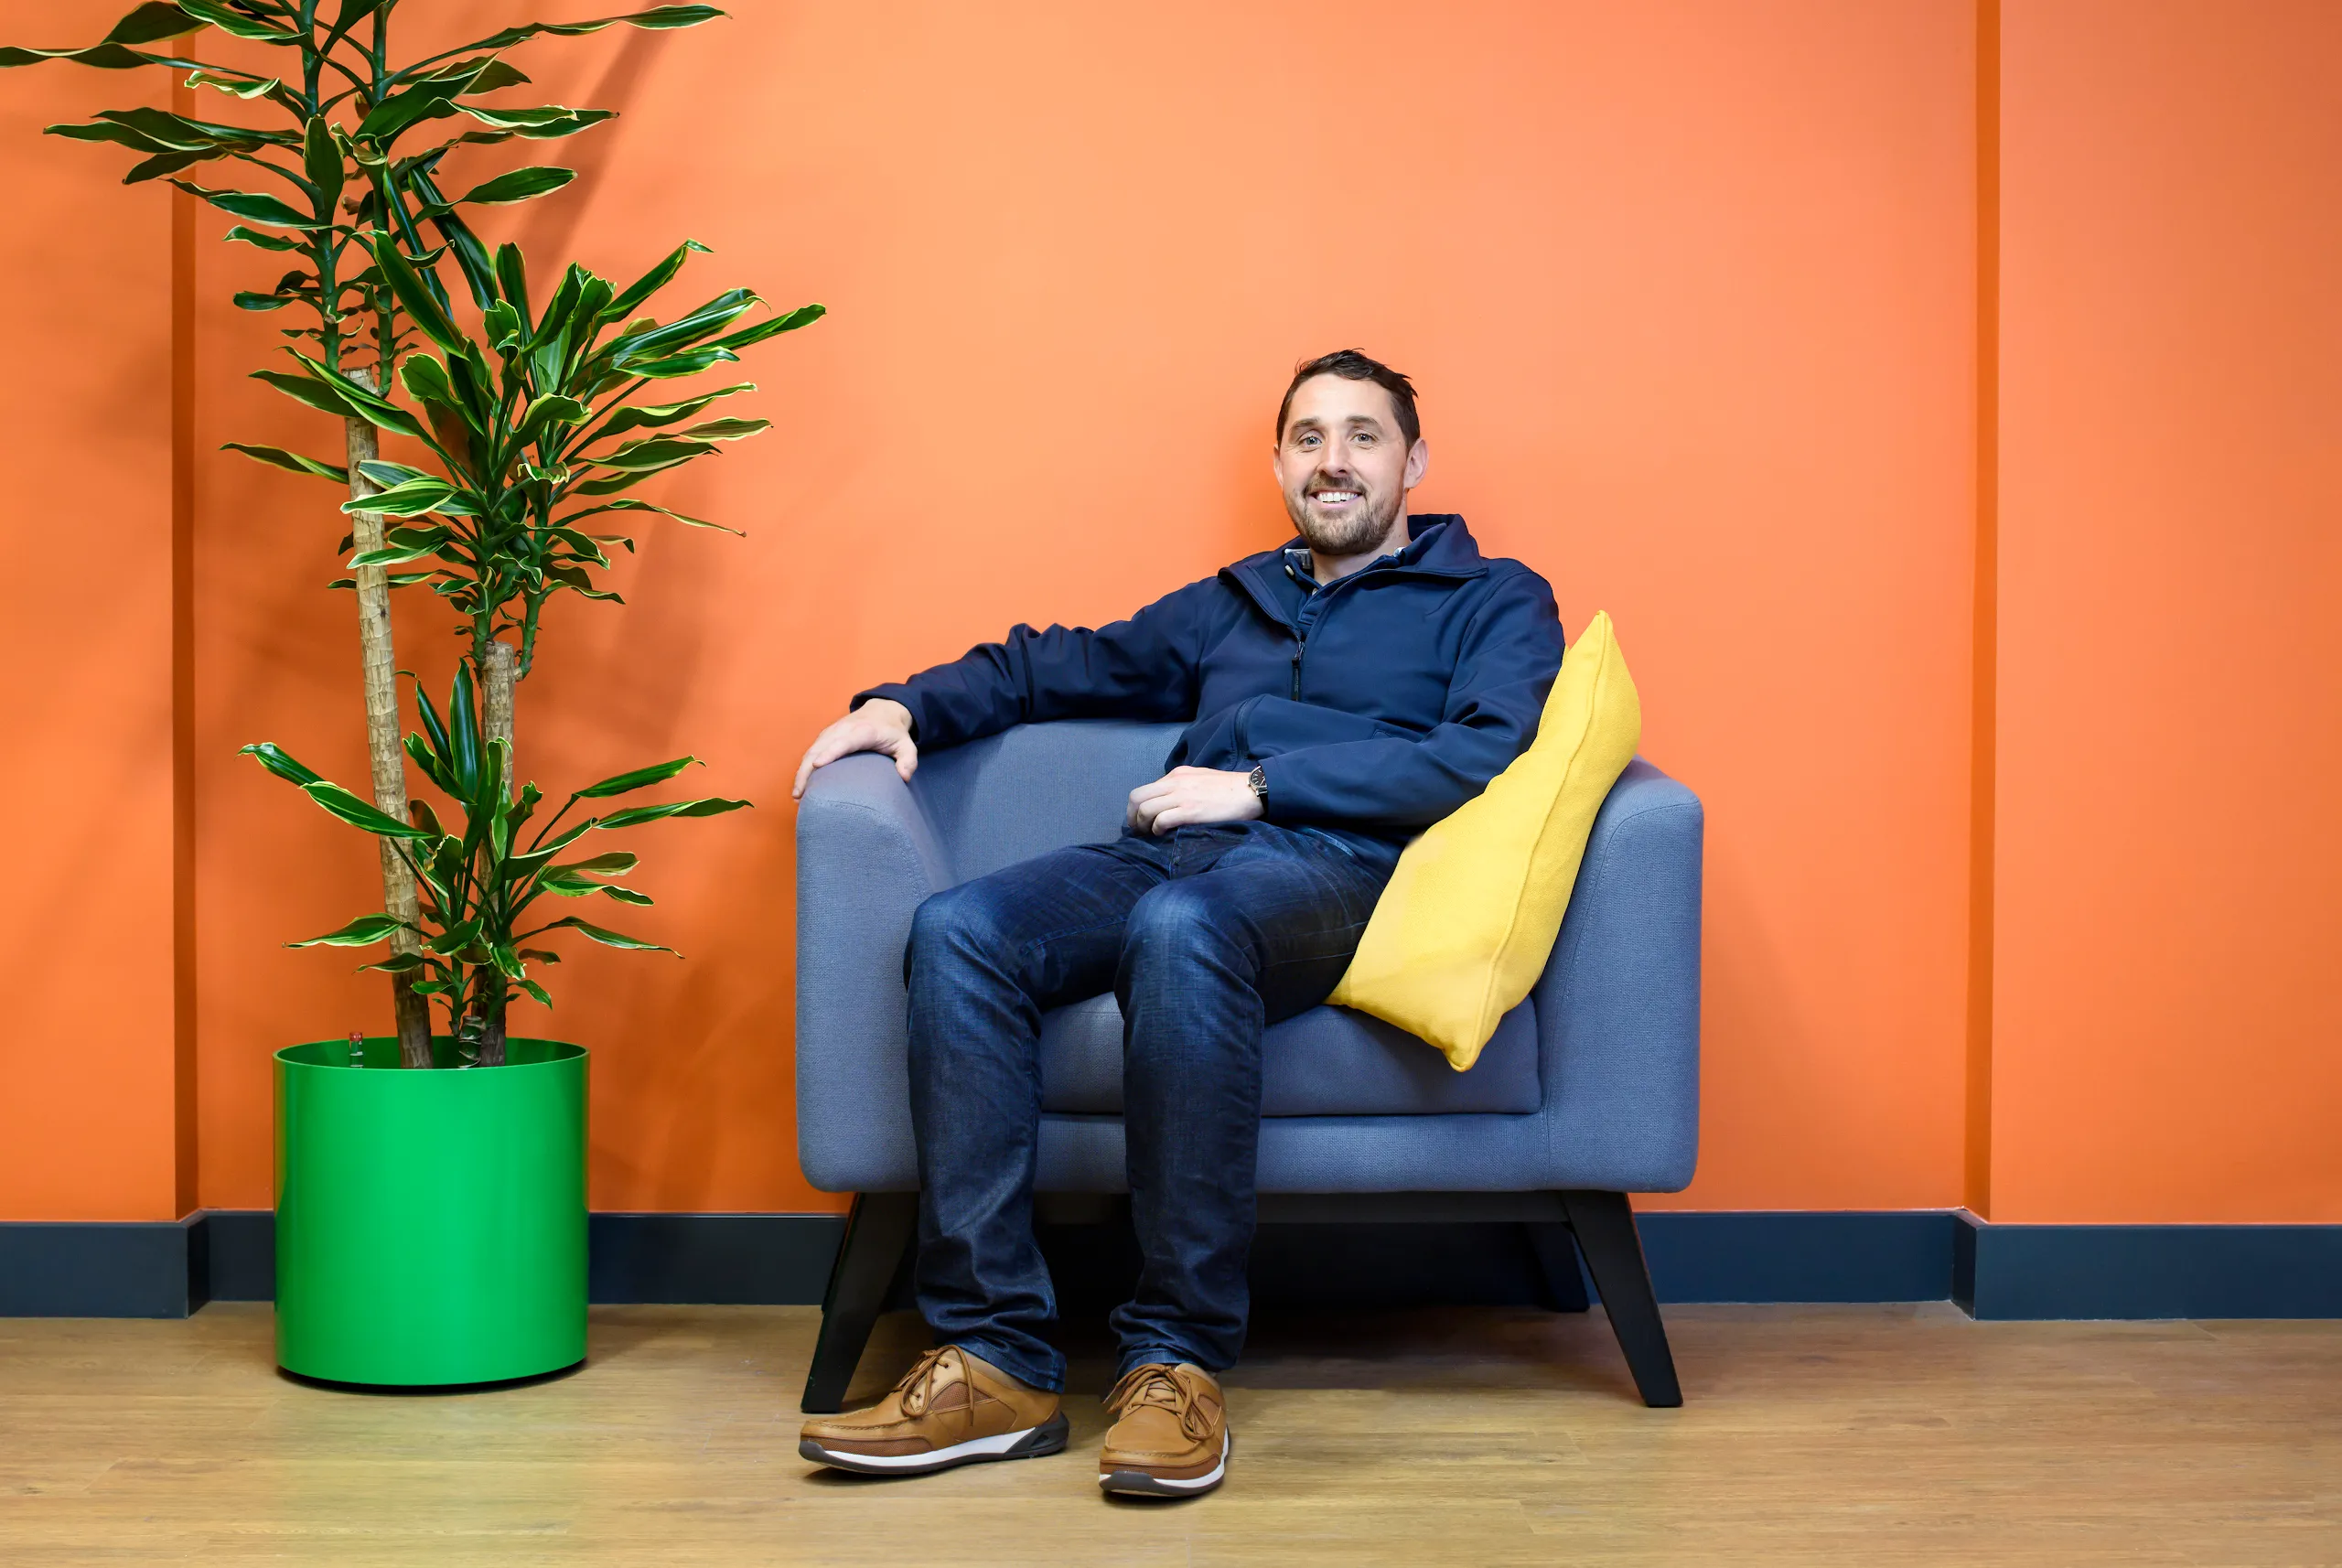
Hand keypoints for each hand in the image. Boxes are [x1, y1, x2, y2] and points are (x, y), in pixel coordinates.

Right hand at [792, 698, 917, 798]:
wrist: (882, 711)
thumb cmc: (893, 732)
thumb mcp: (907, 745)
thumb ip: (909, 760)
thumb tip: (903, 777)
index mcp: (863, 731)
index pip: (844, 741)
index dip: (830, 752)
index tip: (817, 765)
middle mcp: (843, 730)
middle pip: (820, 748)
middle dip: (806, 770)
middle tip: (800, 794)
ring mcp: (831, 732)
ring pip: (811, 751)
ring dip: (801, 772)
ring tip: (797, 795)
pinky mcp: (825, 736)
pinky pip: (810, 751)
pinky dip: (803, 768)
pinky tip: (801, 786)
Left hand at [1127, 766, 1261, 835]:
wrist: (1250, 791)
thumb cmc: (1229, 789)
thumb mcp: (1200, 779)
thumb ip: (1182, 787)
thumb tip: (1168, 803)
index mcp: (1177, 775)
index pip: (1145, 789)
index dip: (1137, 807)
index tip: (1141, 821)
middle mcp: (1175, 782)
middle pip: (1137, 797)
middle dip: (1132, 816)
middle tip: (1138, 830)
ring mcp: (1182, 796)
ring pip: (1145, 809)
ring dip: (1142, 825)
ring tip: (1150, 835)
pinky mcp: (1190, 811)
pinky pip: (1161, 820)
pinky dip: (1156, 829)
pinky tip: (1163, 834)